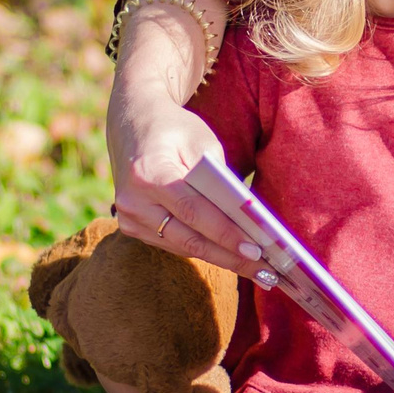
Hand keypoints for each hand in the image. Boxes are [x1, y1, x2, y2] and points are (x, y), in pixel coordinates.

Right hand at [105, 0, 262, 277]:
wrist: (132, 120)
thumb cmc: (176, 129)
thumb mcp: (204, 143)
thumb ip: (222, 181)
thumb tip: (250, 221)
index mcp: (150, 174)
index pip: (195, 212)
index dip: (227, 234)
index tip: (258, 251)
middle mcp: (133, 200)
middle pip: (189, 239)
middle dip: (231, 257)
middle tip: (267, 272)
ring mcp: (127, 216)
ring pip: (182, 247)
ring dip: (221, 259)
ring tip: (256, 270)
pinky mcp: (129, 225)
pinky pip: (172, 243)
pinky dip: (202, 250)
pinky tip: (230, 258)